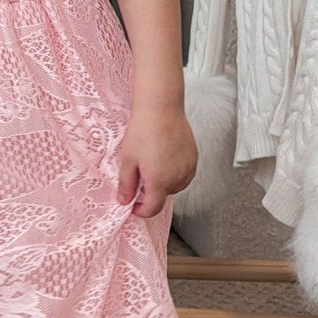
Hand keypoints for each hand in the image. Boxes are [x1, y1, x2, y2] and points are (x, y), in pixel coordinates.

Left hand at [116, 102, 197, 218]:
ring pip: (175, 186)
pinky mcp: (193, 157)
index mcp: (160, 182)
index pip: (153, 209)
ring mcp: (188, 167)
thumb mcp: (128, 159)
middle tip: (139, 176)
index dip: (141, 211)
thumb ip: (126, 185)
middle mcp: (178, 177)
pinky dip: (174, 172)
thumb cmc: (144, 130)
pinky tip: (164, 159)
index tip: (133, 206)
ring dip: (164, 183)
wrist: (161, 107)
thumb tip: (124, 201)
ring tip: (151, 165)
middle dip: (150, 193)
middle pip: (164, 197)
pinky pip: (184, 174)